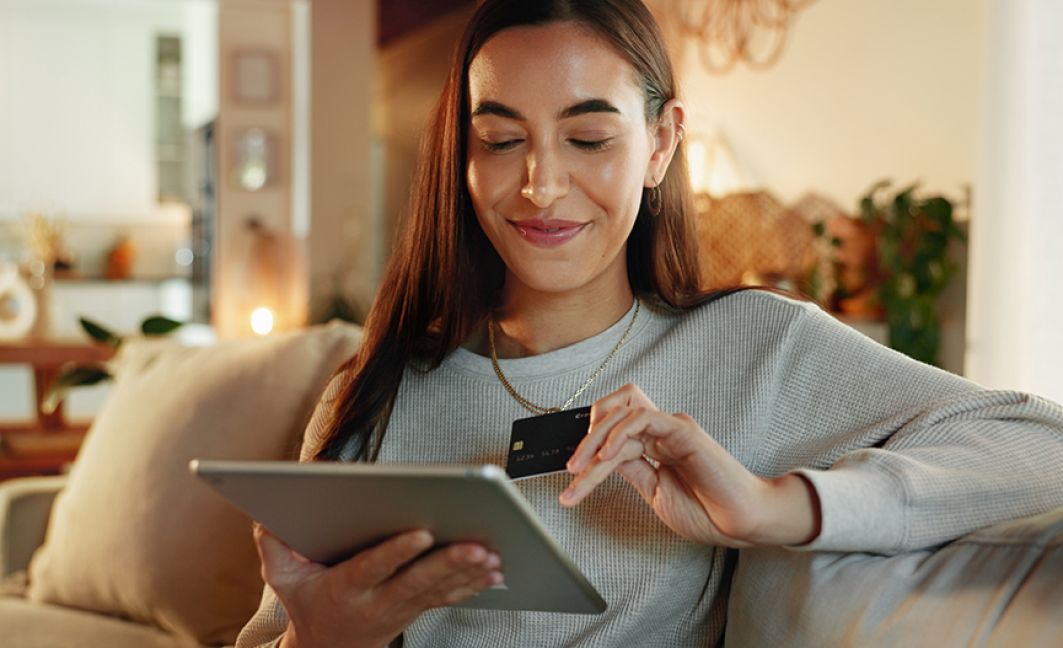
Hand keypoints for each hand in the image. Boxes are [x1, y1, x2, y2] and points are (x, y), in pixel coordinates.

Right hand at [253, 525, 502, 647]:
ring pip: (439, 590)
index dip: (396, 552)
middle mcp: (379, 600)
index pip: (373, 568)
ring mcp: (403, 607)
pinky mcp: (419, 608)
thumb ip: (274, 548)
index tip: (420, 533)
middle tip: (476, 547)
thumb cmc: (310, 604)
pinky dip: (473, 585)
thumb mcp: (283, 580)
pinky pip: (449, 597)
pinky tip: (495, 571)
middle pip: (417, 581)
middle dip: (448, 564)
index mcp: (347, 588)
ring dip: (468, 574)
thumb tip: (266, 519)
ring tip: (493, 555)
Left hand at [561, 384, 820, 546]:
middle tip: (571, 469)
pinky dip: (620, 433)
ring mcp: (672, 428)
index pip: (613, 432)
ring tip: (581, 469)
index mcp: (655, 446)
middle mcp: (662, 432)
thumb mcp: (655, 492)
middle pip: (613, 413)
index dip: (589, 446)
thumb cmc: (706, 511)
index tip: (572, 475)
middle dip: (585, 438)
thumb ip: (632, 471)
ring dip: (595, 440)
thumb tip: (601, 460)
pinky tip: (608, 456)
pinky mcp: (683, 430)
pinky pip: (644, 418)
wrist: (741, 523)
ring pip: (622, 415)